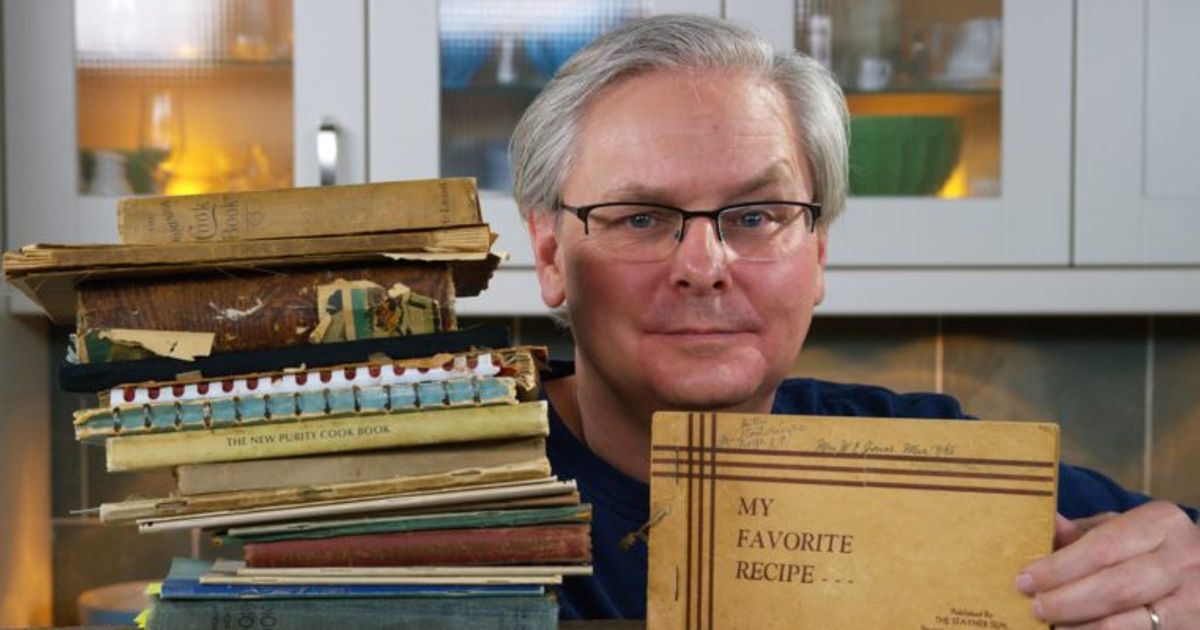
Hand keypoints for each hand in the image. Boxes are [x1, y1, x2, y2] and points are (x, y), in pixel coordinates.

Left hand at [1015, 501, 1199, 628]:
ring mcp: (1194, 599)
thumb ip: (1085, 533)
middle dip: (1068, 601)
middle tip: (1036, 607)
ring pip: (1131, 623)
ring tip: (1054, 626)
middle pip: (1117, 587)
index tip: (1025, 579)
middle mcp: (1184, 560)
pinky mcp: (1192, 628)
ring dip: (1084, 627)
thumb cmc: (1151, 547)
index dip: (1060, 567)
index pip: (1102, 547)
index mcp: (1162, 523)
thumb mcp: (1124, 529)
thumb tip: (1048, 523)